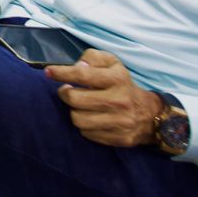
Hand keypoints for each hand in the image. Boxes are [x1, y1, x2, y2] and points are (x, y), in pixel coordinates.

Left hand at [45, 50, 161, 147]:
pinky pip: (87, 134)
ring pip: (78, 120)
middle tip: (68, 91)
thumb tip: (77, 66)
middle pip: (75, 100)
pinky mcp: (119, 138)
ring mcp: (120, 122)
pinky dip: (85, 126)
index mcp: (117, 79)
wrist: (149, 113)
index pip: (82, 75)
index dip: (61, 73)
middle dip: (65, 94)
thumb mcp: (112, 64)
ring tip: (81, 106)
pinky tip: (91, 119)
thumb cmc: (122, 84)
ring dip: (74, 112)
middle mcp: (119, 100)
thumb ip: (92, 58)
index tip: (48, 72)